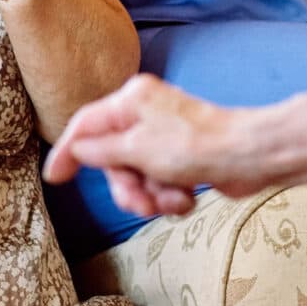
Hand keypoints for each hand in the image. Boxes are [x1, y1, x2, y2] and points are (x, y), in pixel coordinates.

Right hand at [44, 74, 263, 215]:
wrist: (251, 158)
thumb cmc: (196, 146)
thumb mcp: (137, 149)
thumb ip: (101, 150)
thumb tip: (79, 149)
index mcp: (131, 101)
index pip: (85, 125)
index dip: (68, 152)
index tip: (55, 178)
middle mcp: (145, 115)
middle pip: (112, 159)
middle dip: (127, 187)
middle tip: (140, 204)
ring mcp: (164, 138)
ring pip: (137, 176)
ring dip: (152, 195)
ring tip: (173, 200)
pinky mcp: (182, 159)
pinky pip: (159, 183)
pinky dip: (170, 196)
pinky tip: (187, 198)